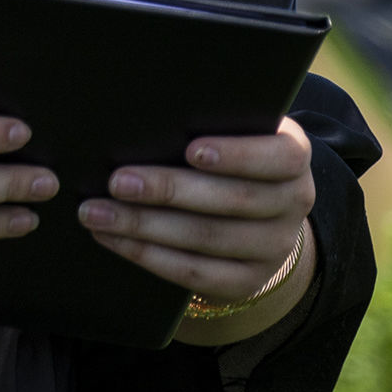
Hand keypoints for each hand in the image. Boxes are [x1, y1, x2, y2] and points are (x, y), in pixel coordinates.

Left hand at [77, 117, 314, 340]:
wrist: (261, 213)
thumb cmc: (232, 151)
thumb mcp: (239, 128)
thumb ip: (213, 118)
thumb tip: (152, 110)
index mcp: (294, 156)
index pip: (278, 157)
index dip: (237, 155)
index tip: (190, 149)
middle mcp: (293, 204)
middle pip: (230, 201)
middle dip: (167, 189)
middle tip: (116, 181)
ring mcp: (272, 249)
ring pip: (205, 239)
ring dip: (144, 226)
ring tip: (97, 212)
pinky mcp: (246, 282)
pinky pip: (194, 274)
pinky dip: (148, 255)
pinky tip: (114, 238)